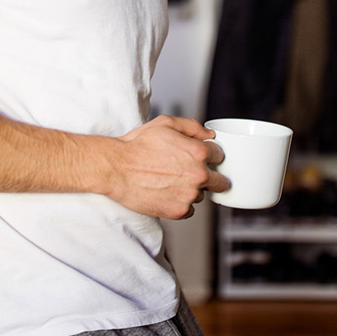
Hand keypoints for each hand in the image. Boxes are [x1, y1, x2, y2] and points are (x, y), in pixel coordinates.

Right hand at [106, 115, 228, 219]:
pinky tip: (166, 192)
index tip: (197, 157)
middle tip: (190, 173)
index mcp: (199, 152)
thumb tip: (209, 135)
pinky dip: (181, 203)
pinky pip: (190, 209)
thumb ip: (193, 127)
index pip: (219, 156)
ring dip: (192, 190)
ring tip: (170, 181)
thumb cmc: (137, 145)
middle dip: (210, 176)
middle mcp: (199, 175)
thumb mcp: (165, 124)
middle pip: (220, 181)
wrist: (116, 168)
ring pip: (202, 194)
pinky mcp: (179, 211)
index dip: (208, 155)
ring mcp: (190, 195)